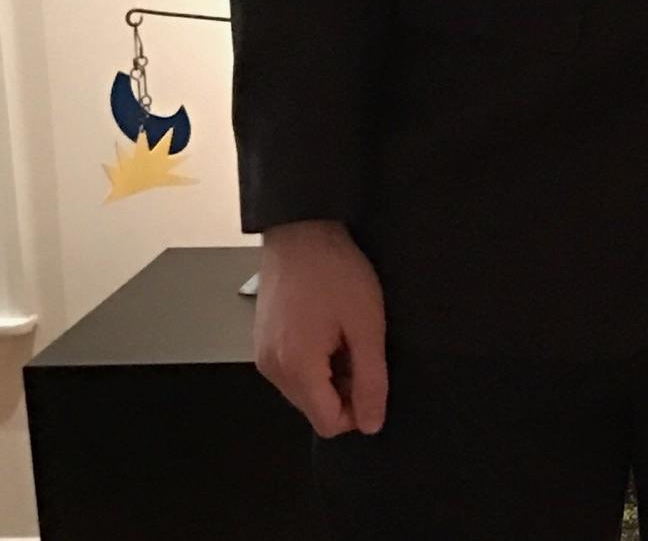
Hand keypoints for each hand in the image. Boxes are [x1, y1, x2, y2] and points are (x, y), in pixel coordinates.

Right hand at [254, 220, 387, 438]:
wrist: (300, 231)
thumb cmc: (337, 273)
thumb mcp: (367, 324)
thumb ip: (371, 379)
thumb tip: (372, 426)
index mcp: (296, 369)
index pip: (328, 424)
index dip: (359, 411)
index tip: (374, 377)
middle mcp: (272, 371)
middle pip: (314, 409)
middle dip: (344, 392)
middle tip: (362, 349)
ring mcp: (262, 357)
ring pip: (302, 391)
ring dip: (329, 376)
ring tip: (346, 335)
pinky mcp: (261, 342)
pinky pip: (291, 371)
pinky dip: (313, 363)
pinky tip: (328, 329)